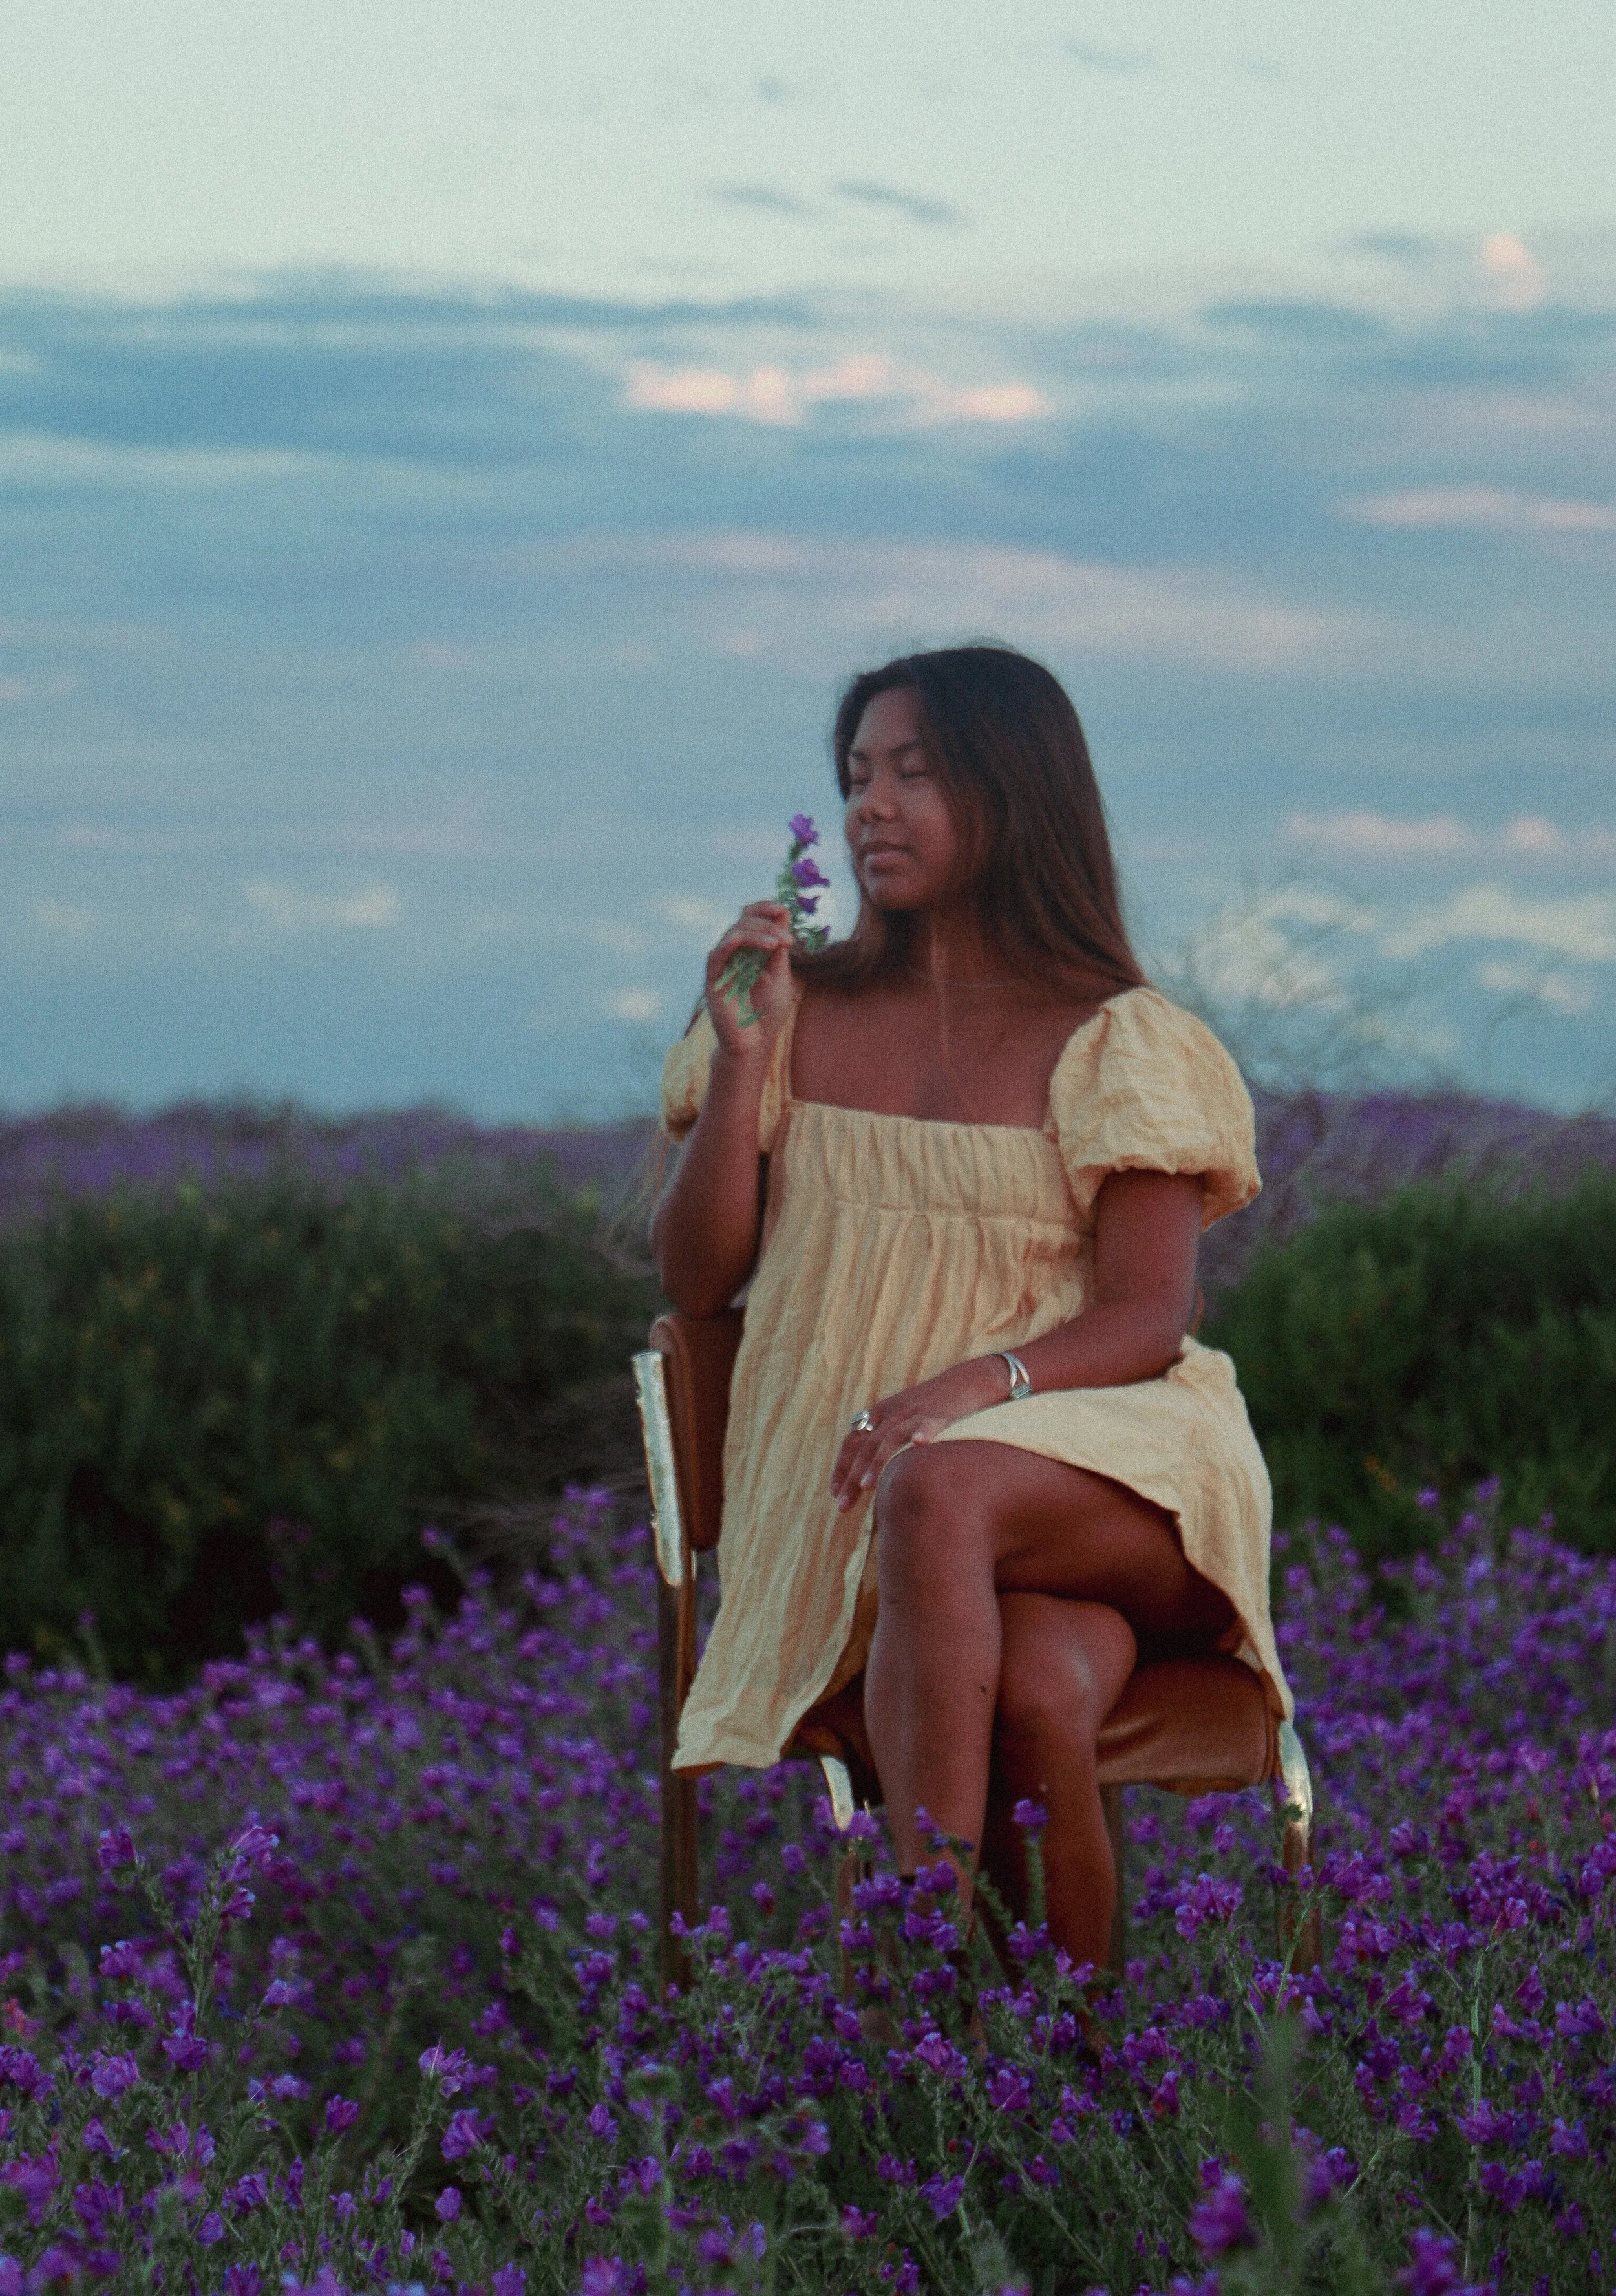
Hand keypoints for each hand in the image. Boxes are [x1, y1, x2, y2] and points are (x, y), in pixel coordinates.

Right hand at [704, 901, 796, 1057]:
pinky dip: (727, 944)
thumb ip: (778, 947)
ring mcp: (723, 964)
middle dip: (767, 924)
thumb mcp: (780, 974)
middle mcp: (734, 952)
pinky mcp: (713, 978)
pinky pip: (716, 955)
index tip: (784, 910)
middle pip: (744, 920)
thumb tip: (783, 913)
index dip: (766, 908)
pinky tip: (739, 940)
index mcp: (751, 949)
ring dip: (756, 934)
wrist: (755, 1042)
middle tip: (786, 940)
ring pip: (733, 933)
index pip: (753, 917)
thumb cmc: (767, 1011)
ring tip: (776, 945)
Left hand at [829, 1357, 1010, 1511]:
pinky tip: (919, 1444)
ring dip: (877, 1462)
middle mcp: (894, 1412)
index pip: (853, 1441)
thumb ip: (885, 1441)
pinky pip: (931, 1423)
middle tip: (843, 1505)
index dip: (841, 1467)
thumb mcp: (902, 1419)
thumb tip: (869, 1477)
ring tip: (867, 1486)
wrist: (969, 1381)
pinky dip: (924, 1431)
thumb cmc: (934, 1408)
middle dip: (852, 1476)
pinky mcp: (942, 1412)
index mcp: (881, 1413)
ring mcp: (917, 1412)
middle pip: (866, 1446)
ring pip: (891, 1437)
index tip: (835, 1494)